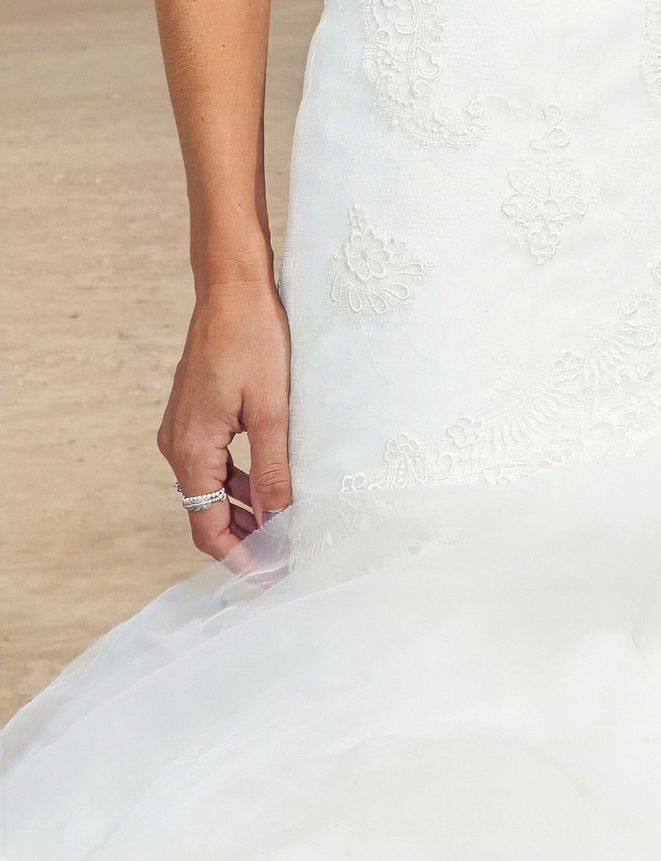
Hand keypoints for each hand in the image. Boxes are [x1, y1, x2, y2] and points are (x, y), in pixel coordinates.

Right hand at [157, 279, 291, 568]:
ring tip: (283, 527)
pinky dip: (238, 481)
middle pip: (206, 512)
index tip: (272, 572)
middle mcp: (178, 444)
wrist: (232, 288)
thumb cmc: (253, 339)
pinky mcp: (195, 414)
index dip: (240, 555)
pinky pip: (213, 462)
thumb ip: (273, 469)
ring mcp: (183, 428)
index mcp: (191, 449)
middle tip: (283, 556)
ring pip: (211, 488)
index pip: (207, 526)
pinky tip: (270, 485)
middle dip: (243, 538)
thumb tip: (278, 521)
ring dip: (243, 510)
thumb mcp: (271, 408)